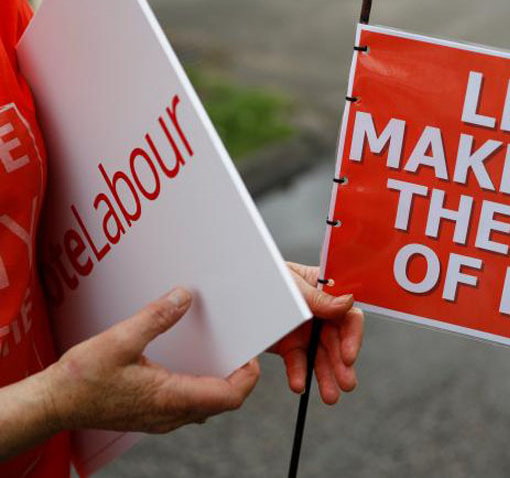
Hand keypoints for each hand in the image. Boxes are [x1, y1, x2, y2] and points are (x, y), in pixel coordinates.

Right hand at [45, 288, 259, 433]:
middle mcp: (170, 415)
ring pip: (205, 406)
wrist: (51, 403)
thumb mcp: (120, 339)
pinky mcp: (149, 416)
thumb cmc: (80, 379)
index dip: (248, 377)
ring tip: (221, 355)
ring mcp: (160, 419)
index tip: (251, 355)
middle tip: (240, 351)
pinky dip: (199, 388)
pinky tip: (190, 368)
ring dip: (219, 384)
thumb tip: (183, 297)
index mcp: (171, 398)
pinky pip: (187, 406)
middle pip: (222, 402)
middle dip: (238, 378)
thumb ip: (156, 317)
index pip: (229, 397)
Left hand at [271, 262, 363, 404]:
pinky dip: (298, 374)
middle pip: (337, 341)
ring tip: (330, 397)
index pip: (348, 316)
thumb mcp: (292, 284)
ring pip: (320, 356)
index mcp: (327, 294)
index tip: (348, 357)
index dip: (352, 337)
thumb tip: (348, 302)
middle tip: (346, 385)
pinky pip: (297, 362)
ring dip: (326, 376)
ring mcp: (305, 331)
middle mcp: (320, 314)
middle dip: (342, 364)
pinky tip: (298, 385)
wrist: (234, 287)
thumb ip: (318, 297)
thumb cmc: (267, 275)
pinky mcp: (289, 345)